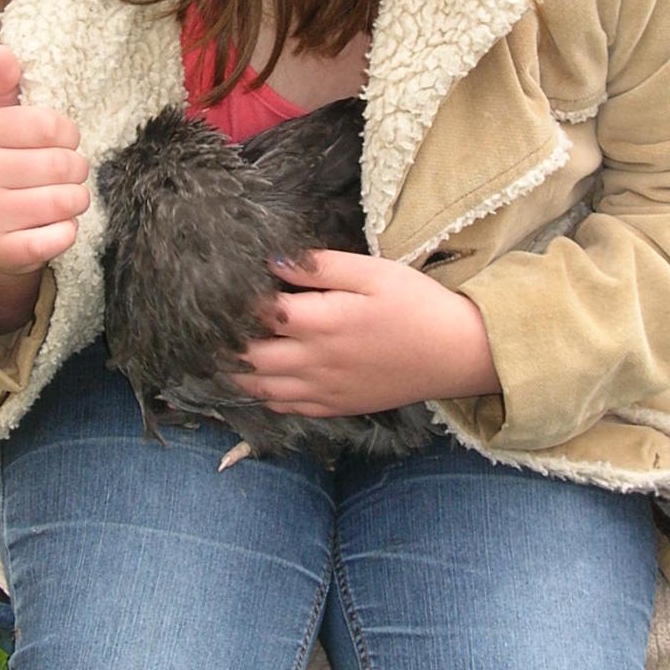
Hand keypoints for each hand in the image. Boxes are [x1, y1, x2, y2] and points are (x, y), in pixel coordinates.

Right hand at [0, 45, 89, 278]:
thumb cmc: (8, 169)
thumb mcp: (4, 127)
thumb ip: (5, 89)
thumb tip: (0, 50)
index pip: (56, 126)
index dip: (68, 138)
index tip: (55, 146)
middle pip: (66, 165)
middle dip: (75, 173)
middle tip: (58, 179)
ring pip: (69, 201)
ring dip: (74, 203)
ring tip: (56, 202)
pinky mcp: (3, 250)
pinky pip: (63, 236)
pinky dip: (66, 233)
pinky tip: (48, 229)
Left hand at [238, 252, 499, 417]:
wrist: (457, 353)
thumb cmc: (416, 304)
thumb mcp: (371, 271)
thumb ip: (318, 267)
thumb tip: (272, 261)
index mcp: (320, 322)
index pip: (254, 315)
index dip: (232, 302)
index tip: (220, 289)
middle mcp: (314, 361)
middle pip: (247, 358)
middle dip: (224, 342)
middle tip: (212, 323)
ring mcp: (323, 389)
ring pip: (260, 389)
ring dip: (236, 372)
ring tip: (223, 352)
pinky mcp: (336, 406)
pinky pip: (285, 407)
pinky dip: (263, 395)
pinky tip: (259, 379)